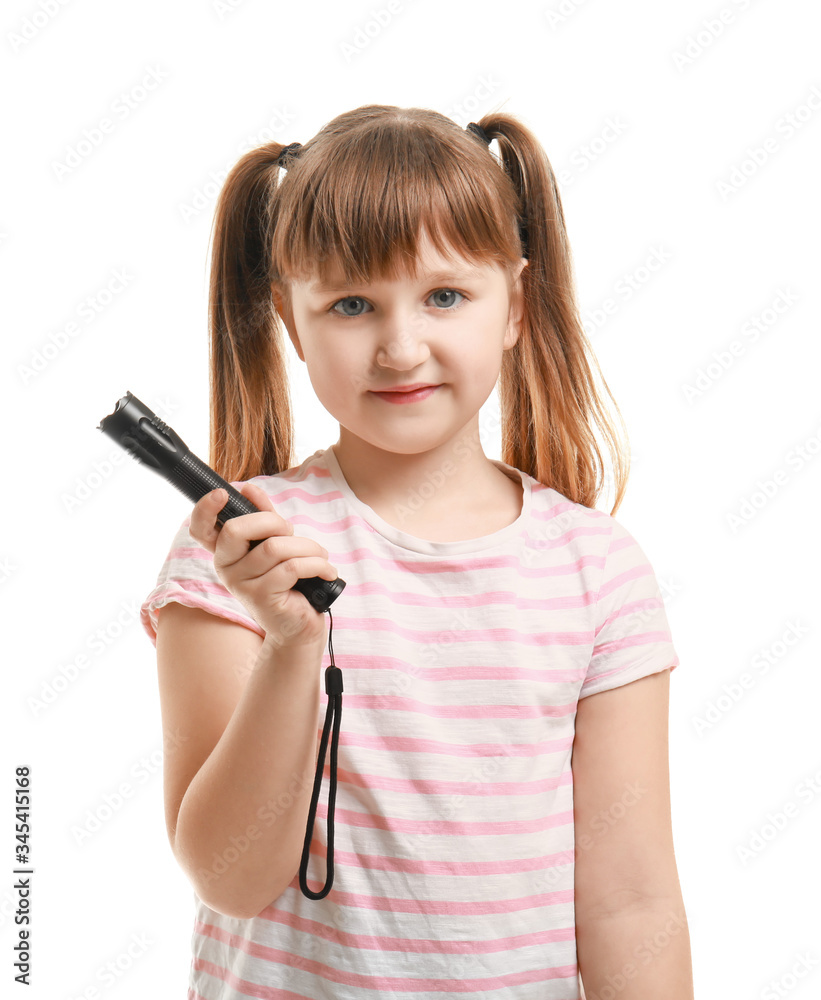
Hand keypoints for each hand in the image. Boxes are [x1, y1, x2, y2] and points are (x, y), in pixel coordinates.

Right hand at [188, 482, 336, 650]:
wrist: (298, 624)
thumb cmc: (288, 581)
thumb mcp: (275, 543)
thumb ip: (262, 516)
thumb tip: (248, 489)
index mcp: (225, 553)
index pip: (200, 529)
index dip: (205, 509)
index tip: (223, 493)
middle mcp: (226, 568)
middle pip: (237, 529)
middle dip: (273, 522)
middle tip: (292, 533)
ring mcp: (241, 584)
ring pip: (274, 547)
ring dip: (306, 546)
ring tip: (319, 555)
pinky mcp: (261, 598)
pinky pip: (292, 567)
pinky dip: (316, 564)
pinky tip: (326, 571)